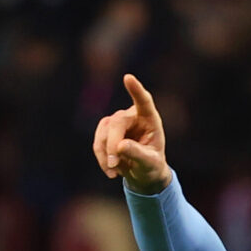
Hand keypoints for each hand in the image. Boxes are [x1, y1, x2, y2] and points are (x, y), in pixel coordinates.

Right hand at [91, 73, 170, 190]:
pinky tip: (111, 172)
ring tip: (116, 172)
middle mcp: (133, 116)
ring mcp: (117, 121)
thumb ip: (138, 154)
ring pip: (104, 133)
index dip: (135, 89)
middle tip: (114, 165)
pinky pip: (98, 143)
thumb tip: (120, 146)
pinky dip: (102, 158)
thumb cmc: (152, 166)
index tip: (128, 78)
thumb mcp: (150, 164)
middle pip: (116, 123)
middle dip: (112, 145)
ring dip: (106, 155)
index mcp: (150, 119)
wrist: (143, 173)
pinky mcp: (106, 130)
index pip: (143, 101)